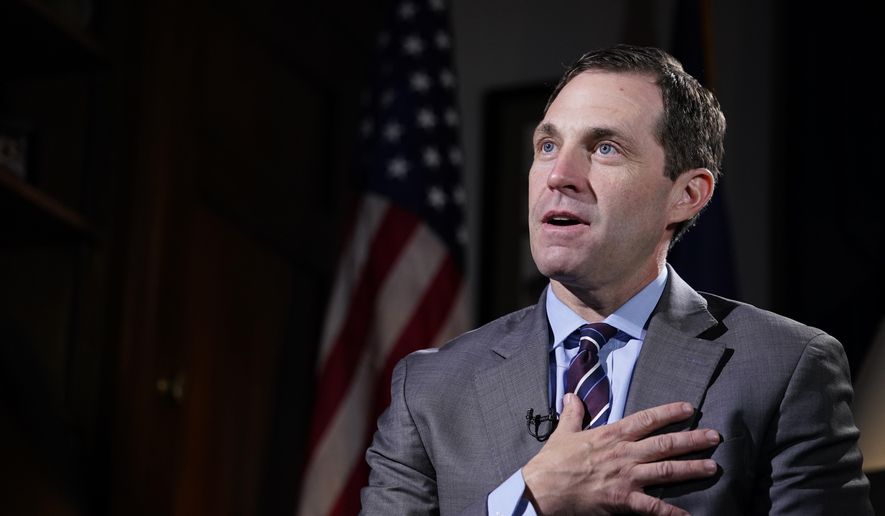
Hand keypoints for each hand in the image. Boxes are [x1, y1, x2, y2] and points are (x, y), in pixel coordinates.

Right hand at [522, 394, 719, 515]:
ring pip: (666, 470)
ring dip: (691, 468)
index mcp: (611, 435)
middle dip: (692, 440)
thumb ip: (573, 414)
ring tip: (712, 467)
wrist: (543, 489)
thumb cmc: (552, 462)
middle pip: (665, 444)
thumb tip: (571, 395)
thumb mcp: (563, 433)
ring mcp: (626, 477)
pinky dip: (671, 512)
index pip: (646, 419)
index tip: (689, 408)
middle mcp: (624, 454)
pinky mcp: (623, 500)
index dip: (669, 413)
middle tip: (715, 437)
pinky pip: (653, 507)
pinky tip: (688, 515)